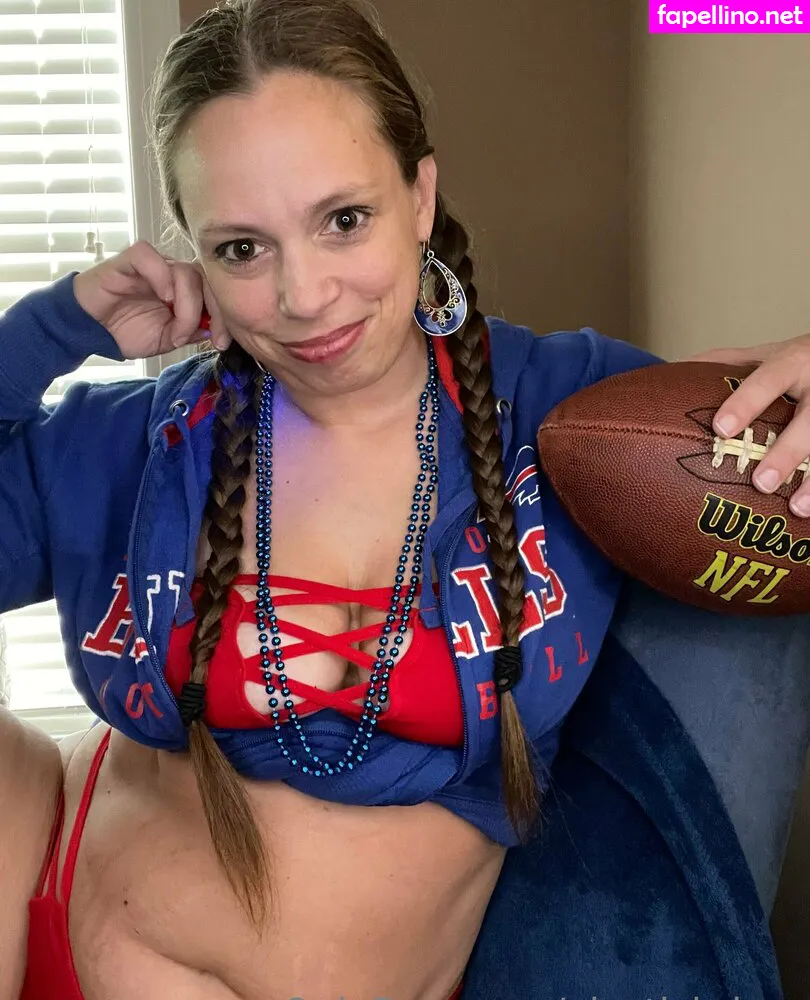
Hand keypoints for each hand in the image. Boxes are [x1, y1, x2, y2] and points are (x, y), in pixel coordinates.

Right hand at [72, 241, 231, 359]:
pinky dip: (161, 276)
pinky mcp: (128, 261)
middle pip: (206, 278)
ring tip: (175, 331)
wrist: (90, 331)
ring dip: (187, 305)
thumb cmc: (125, 331)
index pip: (214, 290)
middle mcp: (171, 273)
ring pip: (184, 271)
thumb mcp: (167, 339)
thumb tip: (217, 329)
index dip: (224, 314)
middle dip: (215, 310)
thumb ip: (192, 331)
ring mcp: (152, 266)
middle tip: (212, 336)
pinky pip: (149, 256)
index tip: (223, 342)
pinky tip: (164, 299)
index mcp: (183, 290)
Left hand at [688, 335, 809, 516]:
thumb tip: (674, 373)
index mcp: (791, 363)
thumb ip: (727, 362)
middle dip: (787, 452)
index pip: (767, 381)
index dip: (745, 404)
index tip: (721, 429)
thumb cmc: (797, 362)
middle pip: (808, 420)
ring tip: (797, 507)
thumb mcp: (767, 354)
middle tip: (761, 483)